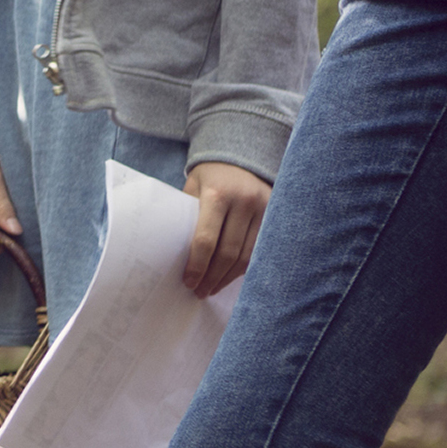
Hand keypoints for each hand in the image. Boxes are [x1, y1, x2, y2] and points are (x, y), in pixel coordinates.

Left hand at [181, 161, 269, 296]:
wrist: (240, 156)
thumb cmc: (208, 177)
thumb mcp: (191, 189)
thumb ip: (186, 216)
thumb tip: (171, 253)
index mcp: (217, 194)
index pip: (206, 239)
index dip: (197, 265)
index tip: (188, 282)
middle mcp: (243, 201)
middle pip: (228, 252)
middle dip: (212, 277)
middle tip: (199, 291)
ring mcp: (264, 208)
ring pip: (247, 255)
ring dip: (228, 277)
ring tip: (212, 288)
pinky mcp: (275, 215)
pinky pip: (259, 250)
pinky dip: (244, 267)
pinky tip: (230, 276)